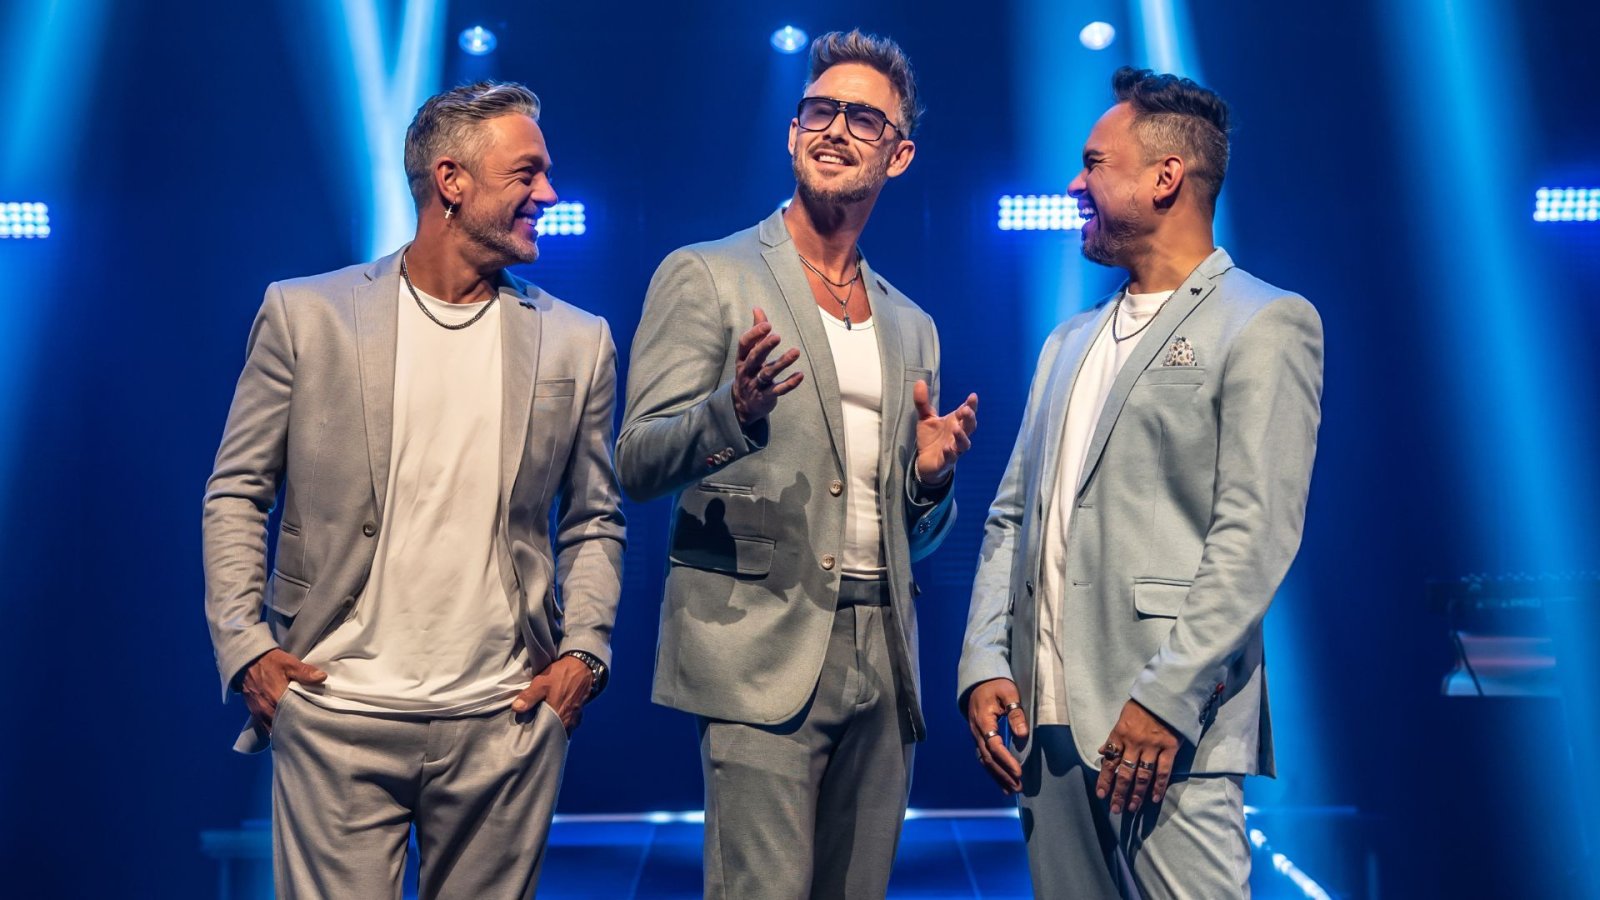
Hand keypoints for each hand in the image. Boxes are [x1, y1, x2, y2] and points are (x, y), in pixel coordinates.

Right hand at [242, 648, 326, 729]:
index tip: (314, 720)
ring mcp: (260, 713)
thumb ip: (305, 672)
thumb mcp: (289, 663)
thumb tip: (322, 677)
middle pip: (284, 726)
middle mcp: (267, 709)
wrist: (248, 661)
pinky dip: (274, 728)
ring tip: (296, 727)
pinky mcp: (255, 713)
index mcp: (278, 698)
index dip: (305, 719)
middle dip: (295, 727)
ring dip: (284, 729)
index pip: (294, 716)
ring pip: (274, 729)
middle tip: (307, 725)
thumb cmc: (270, 662)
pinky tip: (283, 725)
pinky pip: (265, 727)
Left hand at [511, 655, 592, 733]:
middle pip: (552, 732)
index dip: (534, 731)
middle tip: (532, 724)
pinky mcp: (578, 713)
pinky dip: (559, 722)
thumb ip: (529, 696)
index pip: (543, 733)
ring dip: (551, 726)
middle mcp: (568, 721)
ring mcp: (574, 718)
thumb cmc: (563, 674)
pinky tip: (552, 715)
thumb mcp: (542, 682)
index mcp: (559, 716)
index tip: (525, 728)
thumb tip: (516, 708)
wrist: (583, 665)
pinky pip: (566, 724)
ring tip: (541, 720)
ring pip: (559, 728)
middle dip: (542, 730)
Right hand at [733, 308, 803, 424]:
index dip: (754, 334)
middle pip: (755, 357)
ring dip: (782, 363)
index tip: (767, 324)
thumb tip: (757, 308)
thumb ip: (756, 332)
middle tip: (777, 336)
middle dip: (765, 347)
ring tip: (796, 351)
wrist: (742, 405)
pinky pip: (778, 390)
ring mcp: (756, 384)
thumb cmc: (749, 371)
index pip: (744, 344)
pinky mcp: (766, 396)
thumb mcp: (749, 353)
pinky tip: (800, 375)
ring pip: (768, 373)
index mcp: (742, 358)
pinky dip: (789, 383)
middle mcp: (747, 371)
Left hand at [913, 381, 977, 484]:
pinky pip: (951, 458)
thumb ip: (923, 402)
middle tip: (966, 410)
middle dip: (970, 418)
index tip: (973, 396)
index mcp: (955, 423)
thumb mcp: (925, 418)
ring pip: (964, 444)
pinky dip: (950, 453)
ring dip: (962, 436)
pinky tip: (947, 448)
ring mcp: (954, 449)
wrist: (925, 462)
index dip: (971, 405)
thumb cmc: (931, 438)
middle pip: (969, 427)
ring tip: (956, 429)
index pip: (966, 412)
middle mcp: (958, 435)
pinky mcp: (946, 461)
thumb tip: (919, 381)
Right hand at [966, 678, 1029, 793]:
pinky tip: (1002, 782)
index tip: (1019, 771)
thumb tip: (1022, 734)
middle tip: (1018, 787)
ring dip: (998, 776)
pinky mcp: (979, 738)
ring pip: (984, 760)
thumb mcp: (1009, 693)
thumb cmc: (996, 686)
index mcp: (983, 720)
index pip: (994, 745)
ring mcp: (976, 736)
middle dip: (1003, 774)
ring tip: (1012, 789)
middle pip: (988, 758)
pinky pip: (984, 757)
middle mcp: (977, 731)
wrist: (978, 682)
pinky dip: (992, 771)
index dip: (1006, 760)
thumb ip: (1016, 713)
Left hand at [1095, 699, 1179, 813]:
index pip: (1109, 762)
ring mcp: (1152, 746)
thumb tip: (1102, 751)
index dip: (1105, 780)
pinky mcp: (1169, 747)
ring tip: (1132, 808)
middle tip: (1115, 809)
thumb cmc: (1142, 707)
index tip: (1101, 795)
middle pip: (1124, 773)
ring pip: (1142, 775)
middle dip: (1119, 793)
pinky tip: (1154, 798)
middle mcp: (1134, 742)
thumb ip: (1113, 737)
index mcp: (1119, 734)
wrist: (1166, 694)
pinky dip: (1158, 786)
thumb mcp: (1122, 719)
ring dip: (1137, 794)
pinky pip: (1163, 771)